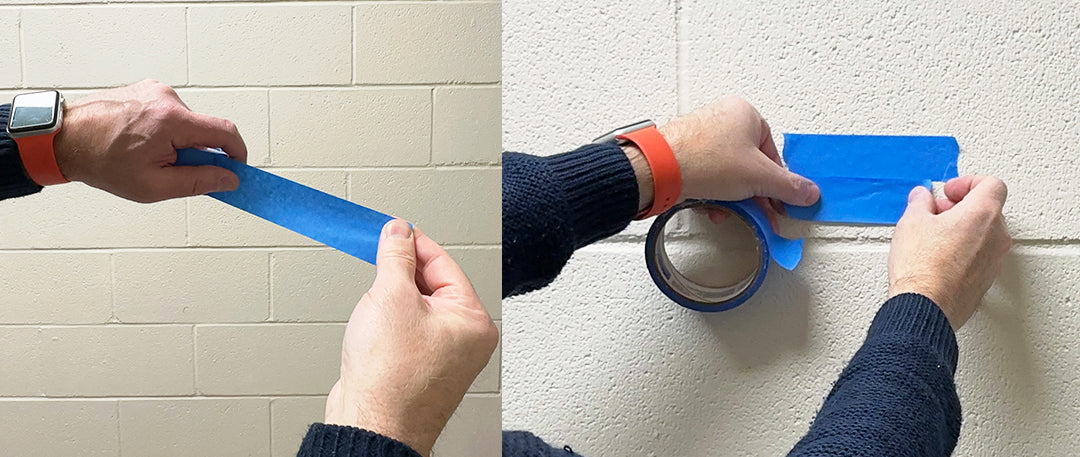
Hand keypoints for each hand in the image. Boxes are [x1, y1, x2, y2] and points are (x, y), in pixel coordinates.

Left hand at [53, 79, 247, 202]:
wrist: (64, 139)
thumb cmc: (101, 161)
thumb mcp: (154, 185)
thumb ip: (198, 182)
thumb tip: (228, 179)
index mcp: (171, 120)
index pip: (225, 133)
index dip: (238, 153)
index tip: (237, 169)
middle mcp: (166, 98)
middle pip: (204, 129)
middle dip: (198, 153)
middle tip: (175, 172)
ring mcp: (155, 91)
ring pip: (186, 122)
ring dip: (179, 142)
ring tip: (149, 156)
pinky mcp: (147, 89)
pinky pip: (170, 113)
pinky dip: (165, 131)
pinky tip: (142, 143)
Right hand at [324, 220, 498, 455]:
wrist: (371, 425)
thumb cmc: (390, 379)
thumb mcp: (390, 296)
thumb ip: (395, 257)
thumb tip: (398, 233)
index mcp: (473, 321)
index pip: (445, 264)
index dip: (414, 243)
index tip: (392, 231)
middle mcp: (466, 340)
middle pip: (432, 285)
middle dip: (401, 274)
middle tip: (378, 261)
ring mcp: (444, 358)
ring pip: (416, 309)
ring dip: (392, 300)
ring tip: (374, 307)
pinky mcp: (421, 370)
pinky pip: (407, 332)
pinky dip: (388, 324)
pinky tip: (373, 329)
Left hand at [626, 96, 819, 214]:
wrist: (661, 169)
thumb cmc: (706, 159)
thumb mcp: (758, 176)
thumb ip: (787, 186)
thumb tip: (807, 192)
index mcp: (744, 113)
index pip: (772, 152)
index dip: (776, 181)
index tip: (779, 202)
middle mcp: (722, 120)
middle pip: (749, 165)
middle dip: (752, 194)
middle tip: (758, 212)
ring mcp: (701, 137)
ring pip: (727, 174)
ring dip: (730, 198)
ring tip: (726, 209)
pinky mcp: (684, 154)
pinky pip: (707, 176)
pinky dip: (711, 194)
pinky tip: (710, 207)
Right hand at [888, 176, 1011, 329]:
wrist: (925, 307)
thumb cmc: (921, 267)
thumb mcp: (911, 221)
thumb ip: (920, 202)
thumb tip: (922, 198)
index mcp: (983, 214)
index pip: (991, 184)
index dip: (968, 182)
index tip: (949, 191)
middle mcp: (997, 236)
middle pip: (989, 209)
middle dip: (962, 206)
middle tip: (937, 212)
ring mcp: (995, 261)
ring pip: (986, 234)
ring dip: (963, 229)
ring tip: (934, 236)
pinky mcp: (986, 281)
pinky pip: (981, 256)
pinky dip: (965, 250)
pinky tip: (938, 257)